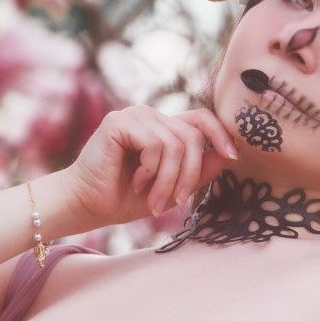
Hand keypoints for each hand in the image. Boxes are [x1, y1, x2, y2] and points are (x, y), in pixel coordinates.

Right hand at [60, 102, 237, 231]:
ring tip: (153, 199)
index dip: (221, 134)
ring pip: (176, 144)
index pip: (202, 118)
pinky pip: (155, 144)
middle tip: (177, 201)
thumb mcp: (171, 187)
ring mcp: (134, 115)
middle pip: (193, 135)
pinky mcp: (119, 122)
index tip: (233, 157)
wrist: (86, 205)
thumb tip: (229, 156)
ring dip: (168, 179)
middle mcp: (150, 115)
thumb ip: (198, 171)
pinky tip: (135, 181)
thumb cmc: (124, 198)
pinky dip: (150, 170)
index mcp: (162, 127)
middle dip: (190, 175)